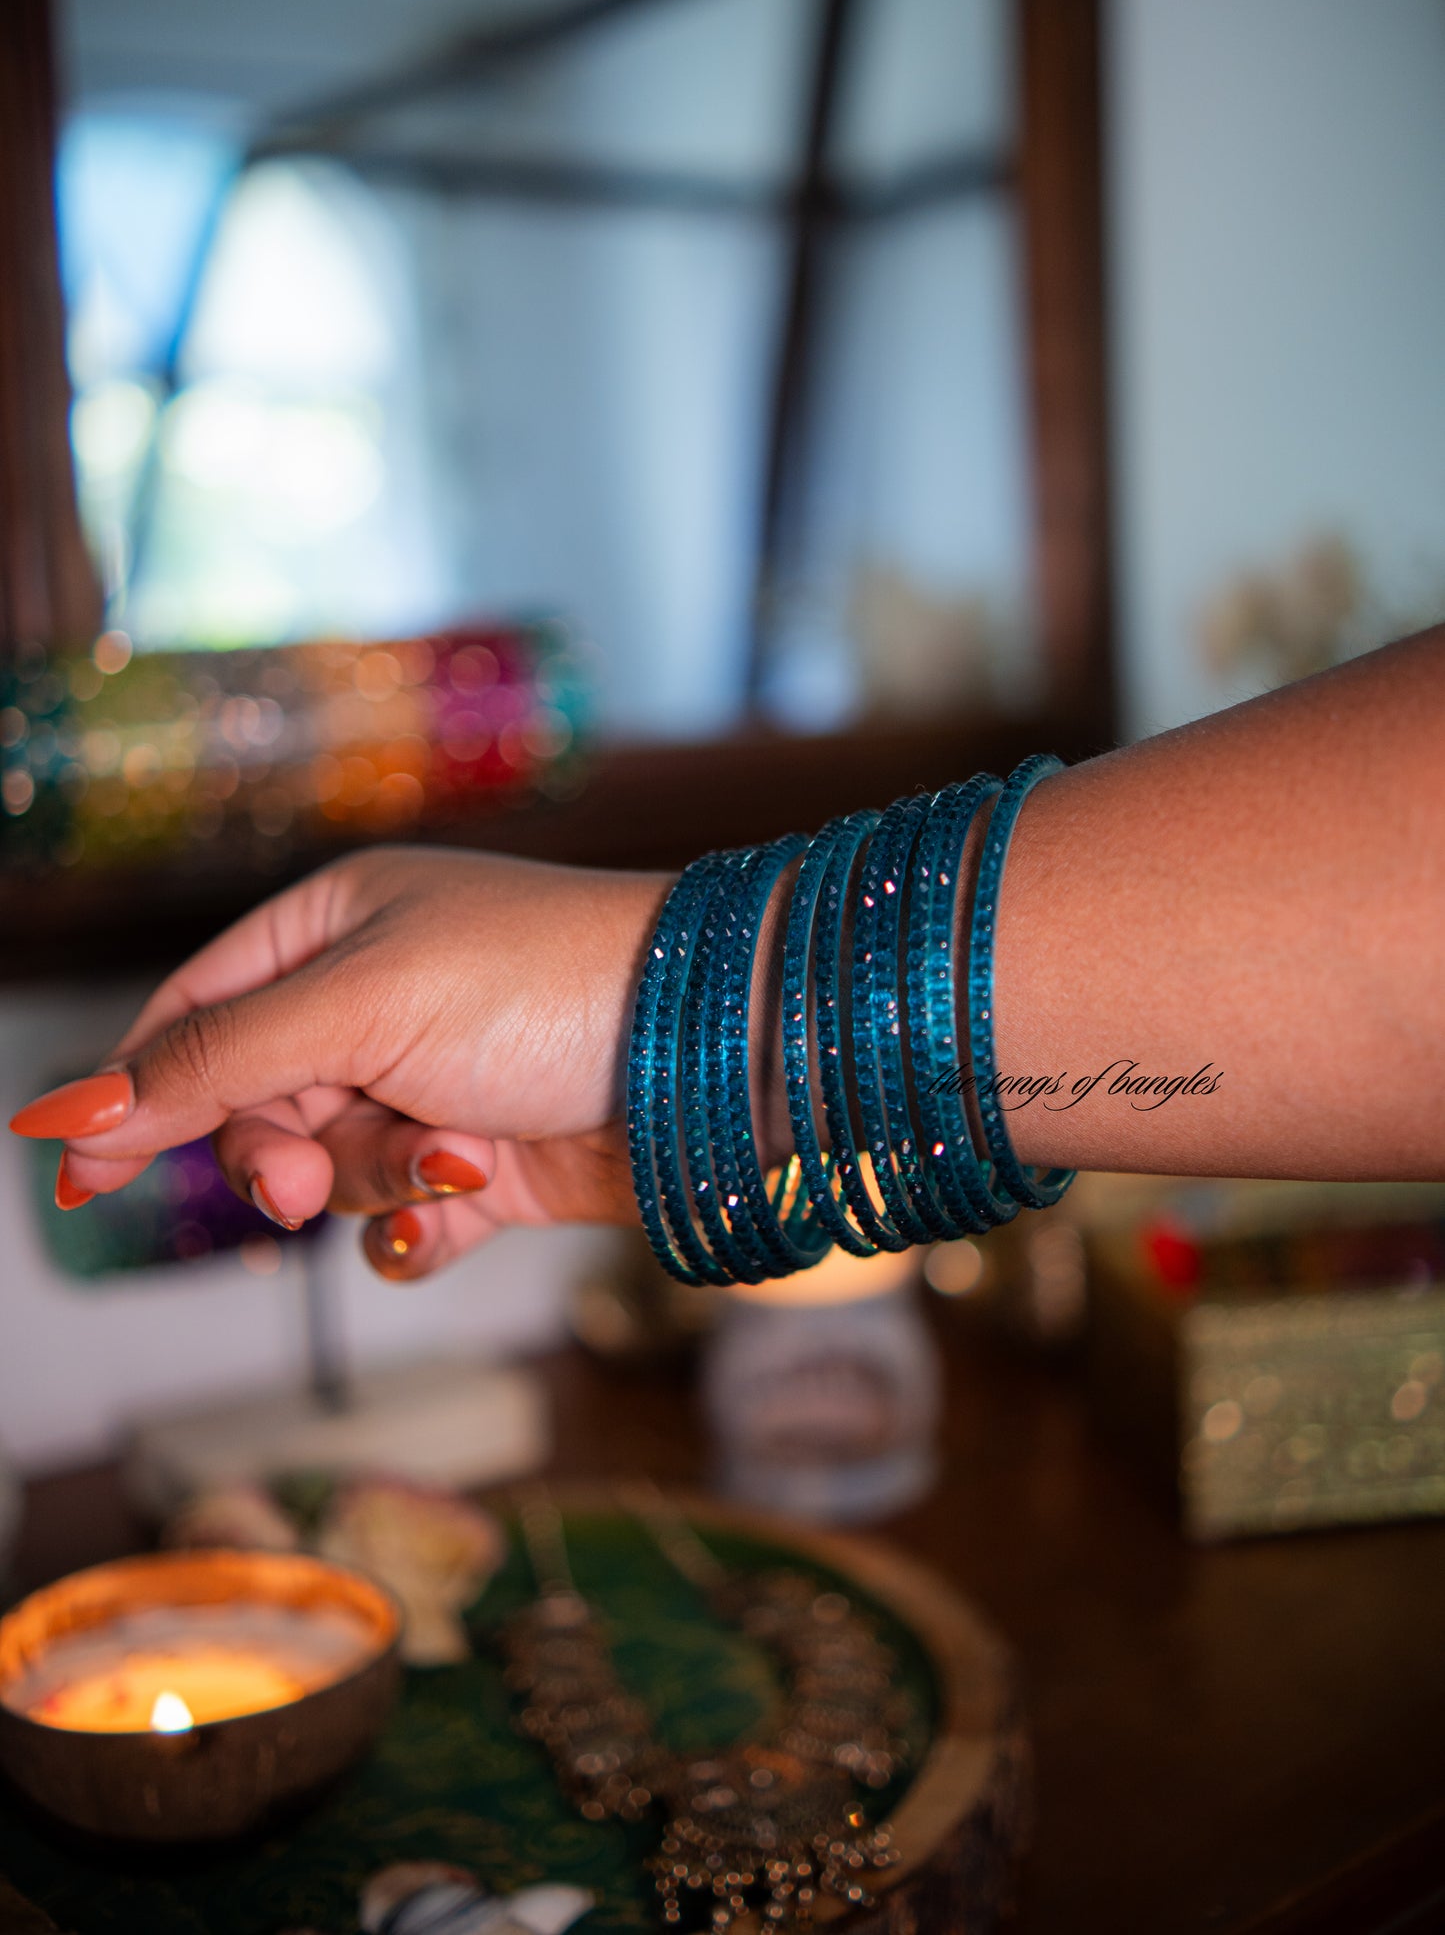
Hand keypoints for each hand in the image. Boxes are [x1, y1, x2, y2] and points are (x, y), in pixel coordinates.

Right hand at [10, 848, 672, 1281]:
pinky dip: (416, 1227)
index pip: (197, 1012)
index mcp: (337, 927)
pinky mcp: (485, 1159)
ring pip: (332, 1169)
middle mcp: (378, 1000)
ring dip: (376, 1180)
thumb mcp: (361, 1006)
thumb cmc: (547, 985)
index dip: (141, 1091)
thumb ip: (218, 1062)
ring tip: (450, 1160)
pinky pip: (399, 1218)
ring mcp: (433, 1082)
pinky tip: (455, 1210)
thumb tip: (79, 1106)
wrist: (710, 1051)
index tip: (82, 1171)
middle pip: (258, 1106)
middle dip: (284, 1150)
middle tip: (303, 1181)